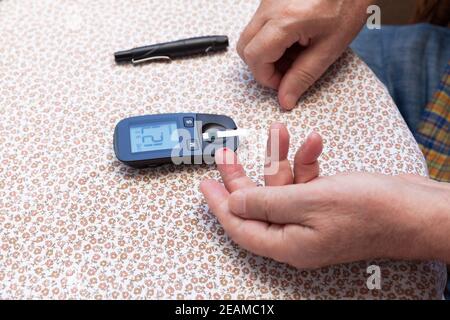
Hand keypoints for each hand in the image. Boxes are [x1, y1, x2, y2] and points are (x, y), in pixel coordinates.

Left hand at [200, 123, 449, 267]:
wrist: (417, 210)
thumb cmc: (372, 210)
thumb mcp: (308, 201)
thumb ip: (265, 202)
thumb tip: (233, 203)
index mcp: (287, 244)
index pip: (239, 226)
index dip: (219, 204)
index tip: (204, 183)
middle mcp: (296, 236)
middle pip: (256, 205)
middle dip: (241, 176)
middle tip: (226, 154)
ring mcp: (312, 220)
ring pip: (281, 188)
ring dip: (278, 159)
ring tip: (276, 132)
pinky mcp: (327, 205)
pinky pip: (306, 182)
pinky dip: (306, 161)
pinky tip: (313, 142)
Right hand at [237, 0, 372, 109]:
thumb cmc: (348, 4)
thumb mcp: (330, 47)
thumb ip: (303, 76)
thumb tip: (285, 99)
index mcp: (285, 20)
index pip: (254, 57)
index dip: (266, 78)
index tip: (283, 82)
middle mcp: (270, 7)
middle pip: (245, 48)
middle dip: (262, 66)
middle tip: (286, 70)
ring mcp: (268, 0)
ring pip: (250, 37)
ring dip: (267, 53)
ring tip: (294, 52)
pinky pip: (259, 25)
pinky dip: (271, 39)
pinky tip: (294, 38)